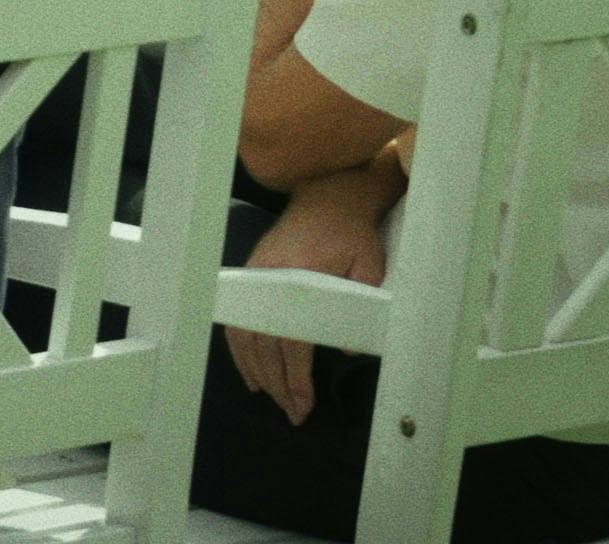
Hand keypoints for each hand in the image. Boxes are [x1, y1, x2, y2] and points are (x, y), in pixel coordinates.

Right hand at [225, 168, 393, 424]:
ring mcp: (256, 278)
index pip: (290, 340)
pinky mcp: (251, 276)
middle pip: (265, 345)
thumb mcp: (370, 264)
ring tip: (272, 398)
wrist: (328, 195)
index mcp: (300, 278)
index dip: (295, 377)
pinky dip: (241, 350)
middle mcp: (270, 280)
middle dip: (278, 384)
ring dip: (257, 372)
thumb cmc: (353, 232)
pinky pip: (238, 320)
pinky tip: (251, 372)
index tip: (303, 404)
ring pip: (245, 336)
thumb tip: (348, 351)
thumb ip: (362, 303)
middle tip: (293, 413)